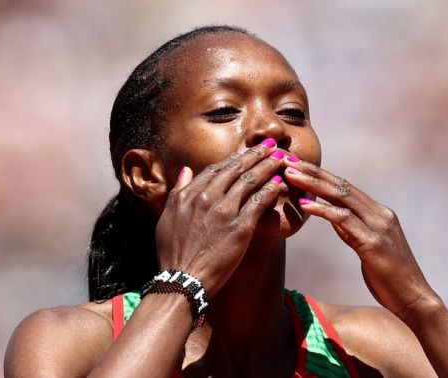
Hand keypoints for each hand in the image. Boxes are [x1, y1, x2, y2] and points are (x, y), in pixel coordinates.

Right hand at [155, 138, 283, 296]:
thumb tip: (185, 171)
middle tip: (271, 145)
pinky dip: (270, 190)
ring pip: (250, 181)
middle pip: (236, 169)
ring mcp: (224, 211)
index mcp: (189, 194)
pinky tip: (279, 183)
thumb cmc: (173, 253)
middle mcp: (207, 198)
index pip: (216, 169)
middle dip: (256, 154)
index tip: (247, 151)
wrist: (182, 280)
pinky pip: (259, 202)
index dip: (234, 158)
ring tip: (280, 158)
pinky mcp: (240, 227)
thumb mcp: (167, 217)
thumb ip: (177, 191)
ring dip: (267, 166)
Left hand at [283, 157, 440, 320]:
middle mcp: (380, 214)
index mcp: (380, 214)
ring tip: (290, 175)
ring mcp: (378, 227)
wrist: (414, 300)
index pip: (346, 187)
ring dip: (313, 184)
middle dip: (313, 172)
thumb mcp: (368, 248)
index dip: (321, 175)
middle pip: (342, 186)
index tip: (298, 166)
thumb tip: (333, 218)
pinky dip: (322, 209)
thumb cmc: (390, 278)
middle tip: (288, 160)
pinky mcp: (373, 243)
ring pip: (342, 197)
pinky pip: (343, 220)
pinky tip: (304, 204)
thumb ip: (352, 231)